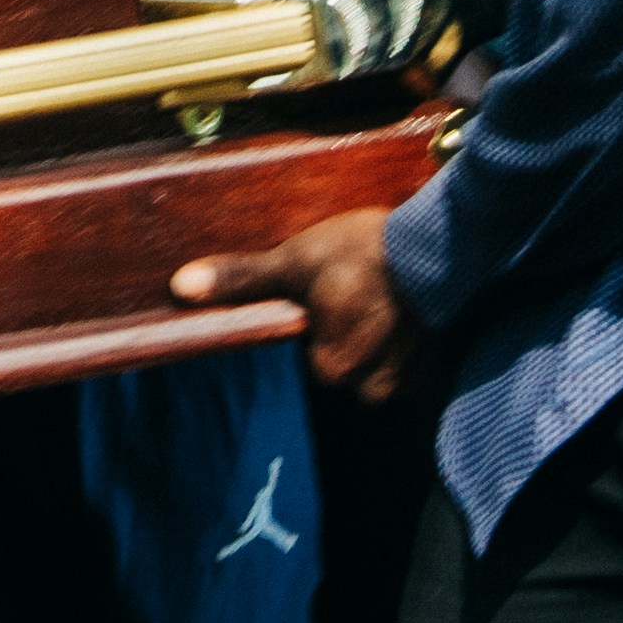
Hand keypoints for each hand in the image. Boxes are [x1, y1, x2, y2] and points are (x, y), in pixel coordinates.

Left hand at [176, 205, 420, 404]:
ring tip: (379, 310)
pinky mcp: (437, 366)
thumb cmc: (363, 250)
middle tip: (354, 302)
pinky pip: (409, 375)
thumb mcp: (295, 257)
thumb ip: (242, 279)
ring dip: (377, 352)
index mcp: (336, 358)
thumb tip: (181, 288)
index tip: (327, 305)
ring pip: (378, 381)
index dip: (318, 336)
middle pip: (347, 379)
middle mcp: (374, 378)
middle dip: (348, 346)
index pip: (315, 369)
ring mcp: (410, 376)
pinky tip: (403, 318)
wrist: (441, 241)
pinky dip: (404, 351)